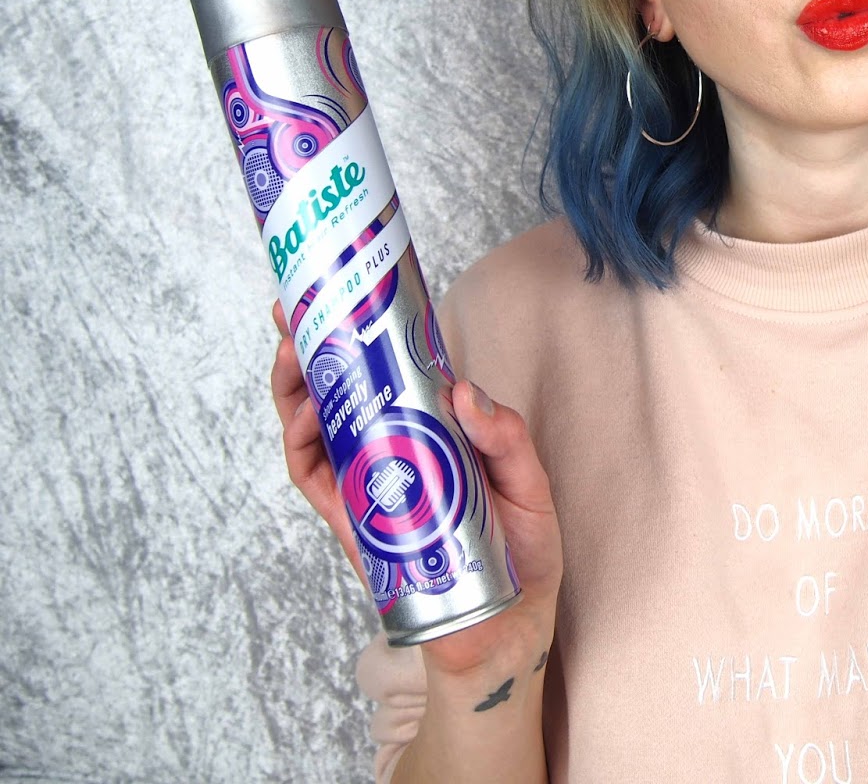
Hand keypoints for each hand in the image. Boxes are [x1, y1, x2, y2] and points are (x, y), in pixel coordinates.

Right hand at [270, 301, 563, 674]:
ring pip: (314, 427)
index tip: (339, 290)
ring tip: (294, 352)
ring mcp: (366, 483)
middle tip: (293, 312)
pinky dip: (304, 444)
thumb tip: (462, 391)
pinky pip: (316, 478)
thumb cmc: (521, 548)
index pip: (390, 369)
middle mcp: (391, 449)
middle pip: (338, 390)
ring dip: (296, 388)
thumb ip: (506, 437)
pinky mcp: (351, 522)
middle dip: (310, 348)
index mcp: (433, 429)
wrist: (506, 624)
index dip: (361, 331)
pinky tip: (305, 415)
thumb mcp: (528, 481)